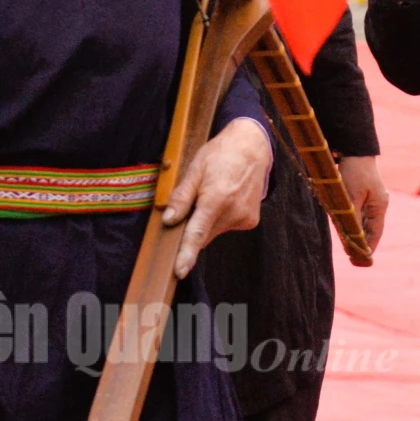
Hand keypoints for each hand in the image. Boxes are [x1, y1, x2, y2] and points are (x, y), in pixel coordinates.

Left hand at [163, 116, 271, 277]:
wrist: (251, 149)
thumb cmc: (219, 156)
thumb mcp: (194, 170)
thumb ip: (181, 197)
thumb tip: (168, 220)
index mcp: (216, 199)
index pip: (197, 234)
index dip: (186, 254)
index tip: (179, 271)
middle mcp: (234, 213)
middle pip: (203, 235)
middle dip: (190, 230)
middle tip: (182, 212)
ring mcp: (245, 219)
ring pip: (214, 231)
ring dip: (205, 223)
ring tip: (208, 196)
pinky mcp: (250, 221)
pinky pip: (225, 226)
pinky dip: (217, 219)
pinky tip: (221, 199)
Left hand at [336, 154, 388, 251]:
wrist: (353, 148)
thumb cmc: (355, 171)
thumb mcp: (352, 195)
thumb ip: (352, 215)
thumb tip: (351, 233)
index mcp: (380, 206)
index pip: (375, 231)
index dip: (370, 245)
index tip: (364, 257)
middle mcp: (376, 203)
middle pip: (369, 226)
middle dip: (361, 240)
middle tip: (352, 254)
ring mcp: (369, 196)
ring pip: (361, 218)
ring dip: (354, 229)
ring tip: (347, 243)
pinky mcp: (359, 190)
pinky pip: (355, 209)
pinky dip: (350, 217)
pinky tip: (343, 224)